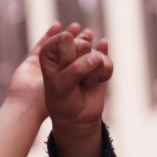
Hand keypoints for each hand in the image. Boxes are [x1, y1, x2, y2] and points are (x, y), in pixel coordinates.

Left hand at [40, 31, 112, 156]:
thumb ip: (75, 68)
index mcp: (49, 51)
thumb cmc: (61, 101)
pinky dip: (103, 75)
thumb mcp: (60, 85)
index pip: (63, 38)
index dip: (66, 56)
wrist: (77, 118)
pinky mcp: (100, 62)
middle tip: (72, 80)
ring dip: (91, 74)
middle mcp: (67, 49)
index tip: (61, 69)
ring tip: (82, 83)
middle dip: (79, 65)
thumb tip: (97, 56)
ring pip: (95, 54)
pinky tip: (94, 82)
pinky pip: (108, 62)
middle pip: (82, 44)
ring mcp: (85, 55)